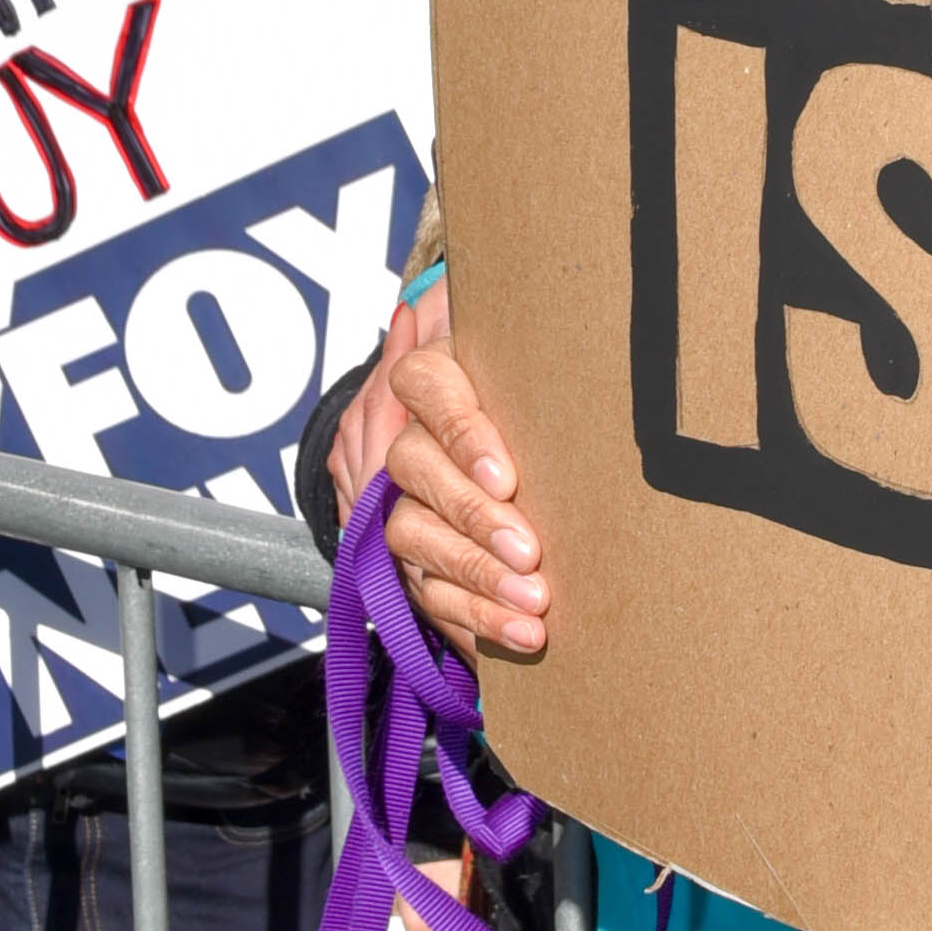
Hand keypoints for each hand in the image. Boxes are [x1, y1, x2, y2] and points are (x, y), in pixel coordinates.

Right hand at [330, 280, 550, 662]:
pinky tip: (519, 641)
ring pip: (415, 538)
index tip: (507, 474)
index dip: (463, 432)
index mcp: (430, 375)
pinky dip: (474, 621)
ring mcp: (395, 501)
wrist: (464, 427)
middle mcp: (400, 435)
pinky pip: (426, 592)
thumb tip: (518, 290)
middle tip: (531, 553)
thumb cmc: (512, 384)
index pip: (425, 387)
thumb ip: (522, 327)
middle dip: (474, 519)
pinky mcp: (406, 558)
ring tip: (535, 609)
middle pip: (417, 472)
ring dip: (475, 579)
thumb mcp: (515, 351)